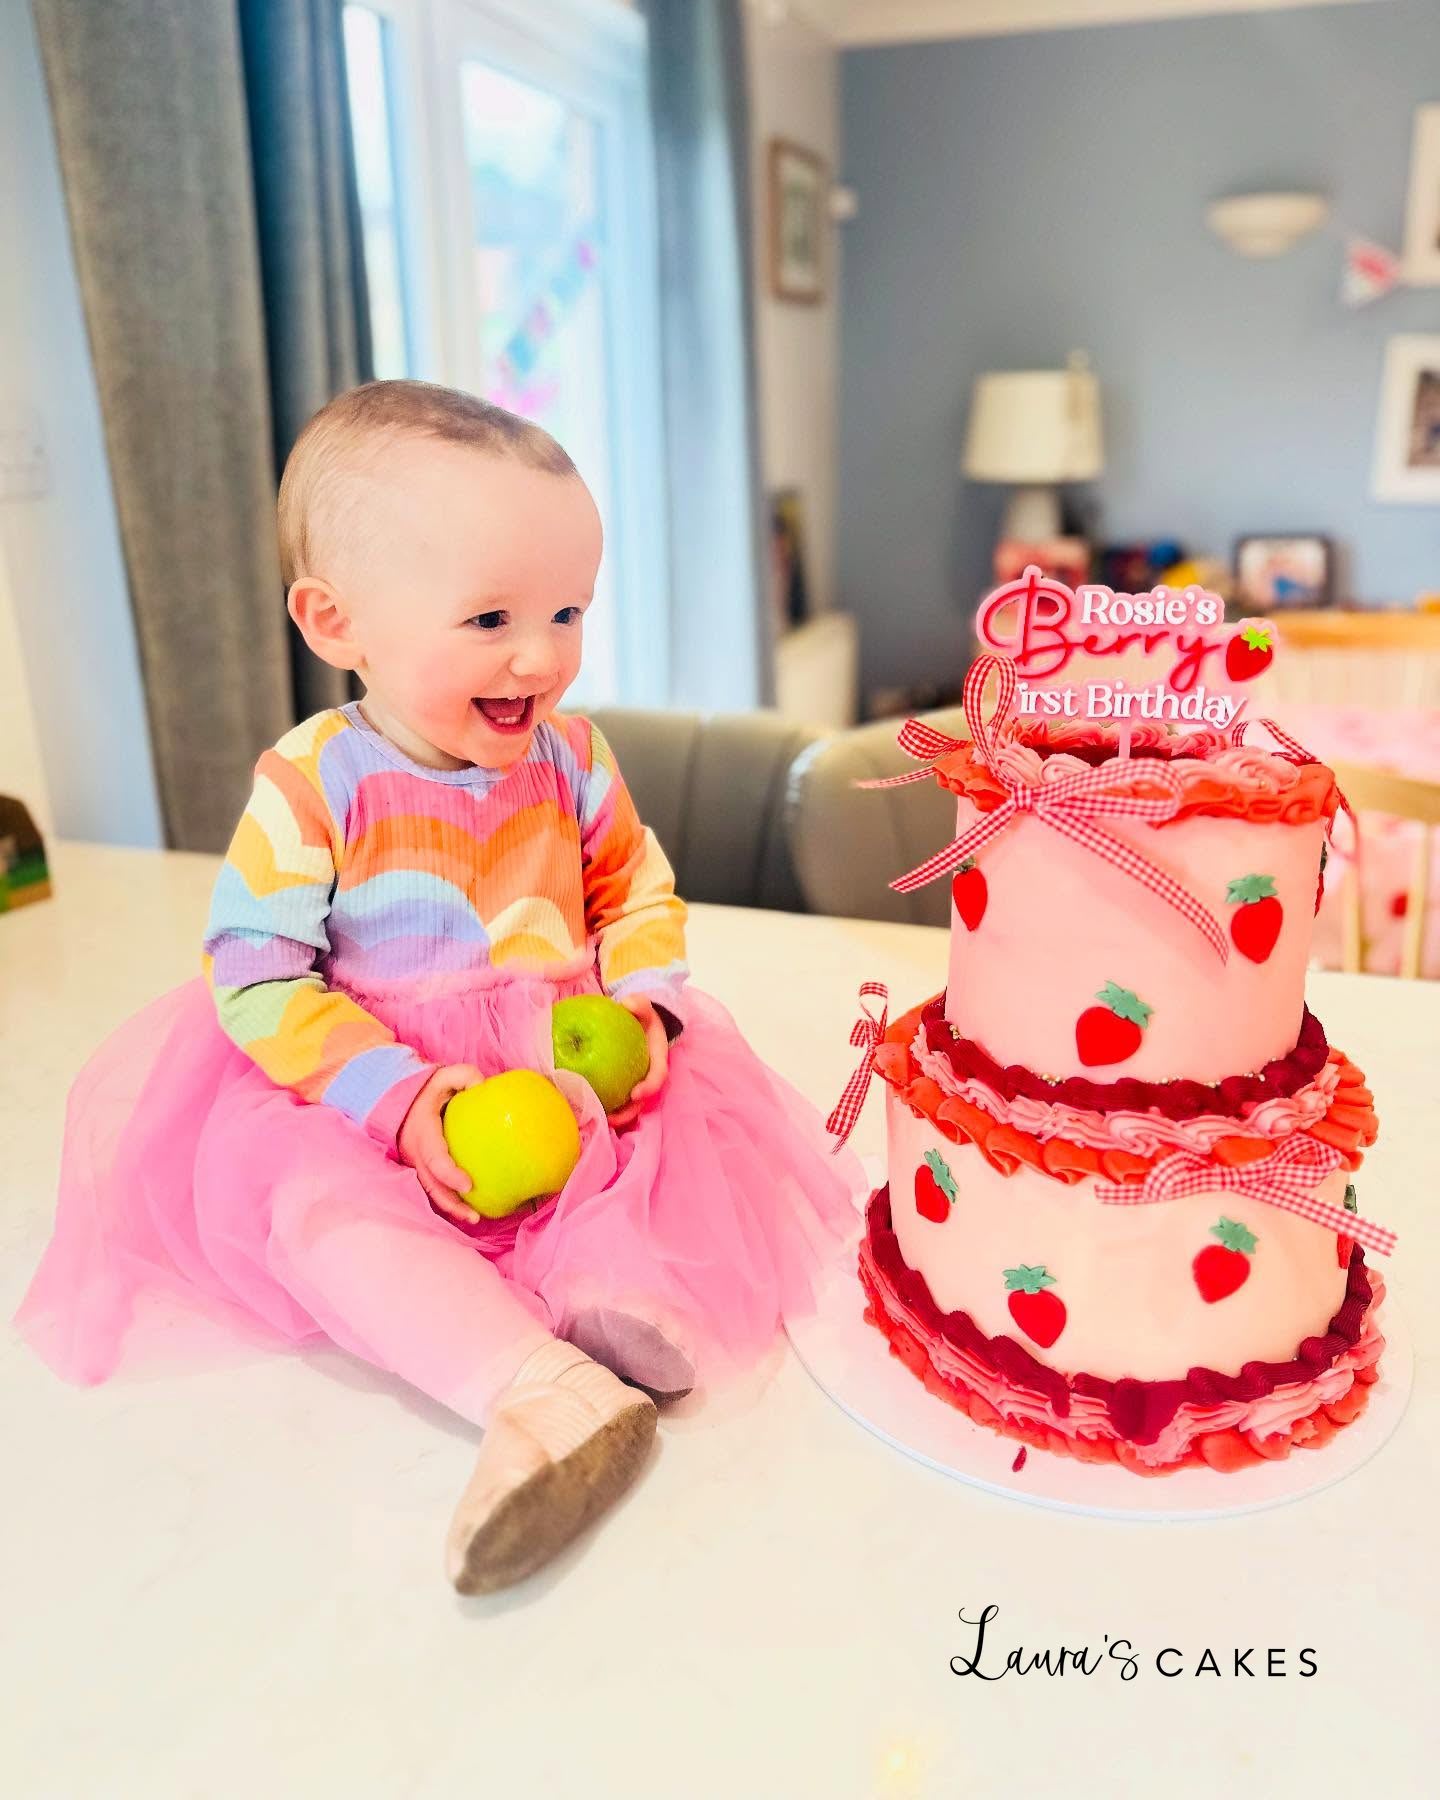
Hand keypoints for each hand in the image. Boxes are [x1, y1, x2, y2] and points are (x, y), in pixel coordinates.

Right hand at [397, 1064, 485, 1225]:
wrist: (401, 1100)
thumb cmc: (427, 1091)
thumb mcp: (443, 1076)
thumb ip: (464, 1075)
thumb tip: (484, 1086)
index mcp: (422, 1133)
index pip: (434, 1158)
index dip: (449, 1174)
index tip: (469, 1184)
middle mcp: (417, 1154)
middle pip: (432, 1186)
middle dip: (452, 1203)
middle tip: (475, 1217)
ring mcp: (418, 1165)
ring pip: (432, 1192)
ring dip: (452, 1208)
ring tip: (476, 1219)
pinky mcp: (424, 1170)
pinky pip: (435, 1189)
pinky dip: (451, 1201)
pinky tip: (473, 1210)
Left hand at [605, 995, 669, 1129]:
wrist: (640, 1020)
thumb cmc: (642, 1016)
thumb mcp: (644, 1007)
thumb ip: (639, 1004)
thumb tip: (627, 1003)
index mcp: (658, 1059)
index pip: (658, 1076)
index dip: (649, 1087)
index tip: (636, 1093)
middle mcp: (649, 1075)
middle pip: (644, 1100)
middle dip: (630, 1111)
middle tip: (613, 1119)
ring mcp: (637, 1081)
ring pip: (630, 1104)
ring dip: (617, 1115)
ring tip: (599, 1121)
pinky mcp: (624, 1084)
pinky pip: (616, 1097)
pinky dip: (605, 1104)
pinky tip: (587, 1108)